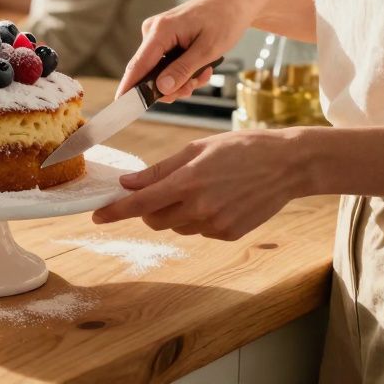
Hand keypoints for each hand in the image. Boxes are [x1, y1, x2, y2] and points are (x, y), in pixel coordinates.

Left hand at [92, 129, 309, 240]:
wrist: (287, 165)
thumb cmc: (241, 149)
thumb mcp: (196, 150)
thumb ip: (160, 170)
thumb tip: (128, 183)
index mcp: (188, 182)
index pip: (140, 204)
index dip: (115, 211)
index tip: (97, 216)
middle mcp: (200, 207)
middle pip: (154, 219)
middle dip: (148, 208)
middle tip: (161, 189)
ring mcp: (216, 224)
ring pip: (176, 226)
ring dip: (174, 212)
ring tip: (199, 188)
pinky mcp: (229, 234)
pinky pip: (199, 231)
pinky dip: (198, 218)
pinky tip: (218, 199)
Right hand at [117, 0, 261, 100]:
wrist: (237, 2)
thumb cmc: (225, 19)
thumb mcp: (208, 50)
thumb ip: (183, 70)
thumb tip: (161, 89)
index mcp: (161, 30)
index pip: (138, 66)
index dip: (129, 89)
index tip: (121, 108)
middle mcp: (153, 30)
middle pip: (149, 72)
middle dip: (171, 87)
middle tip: (194, 89)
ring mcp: (158, 34)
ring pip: (160, 71)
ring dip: (181, 80)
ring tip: (204, 74)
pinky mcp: (164, 37)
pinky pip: (166, 63)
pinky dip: (183, 71)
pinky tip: (201, 68)